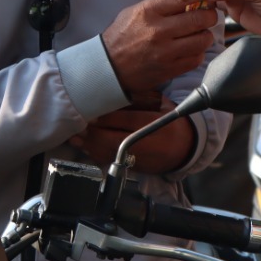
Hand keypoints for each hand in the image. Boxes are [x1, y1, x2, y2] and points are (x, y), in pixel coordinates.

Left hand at [70, 94, 195, 173]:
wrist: (186, 147)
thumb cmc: (171, 122)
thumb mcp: (161, 105)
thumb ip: (140, 98)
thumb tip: (113, 92)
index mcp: (159, 125)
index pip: (129, 121)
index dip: (108, 117)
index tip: (92, 112)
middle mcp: (150, 144)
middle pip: (115, 140)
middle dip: (93, 133)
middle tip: (78, 124)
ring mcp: (141, 159)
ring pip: (110, 154)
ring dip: (90, 145)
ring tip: (75, 136)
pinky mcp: (134, 168)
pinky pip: (111, 161)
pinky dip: (95, 154)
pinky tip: (84, 147)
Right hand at [102, 0, 220, 94]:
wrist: (107, 67)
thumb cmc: (122, 35)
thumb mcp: (136, 11)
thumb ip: (162, 5)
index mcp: (149, 11)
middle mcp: (159, 31)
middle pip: (200, 18)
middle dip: (210, 15)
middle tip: (208, 14)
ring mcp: (165, 52)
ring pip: (203, 39)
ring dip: (205, 35)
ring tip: (198, 33)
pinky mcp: (170, 69)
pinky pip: (197, 58)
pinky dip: (198, 52)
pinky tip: (190, 49)